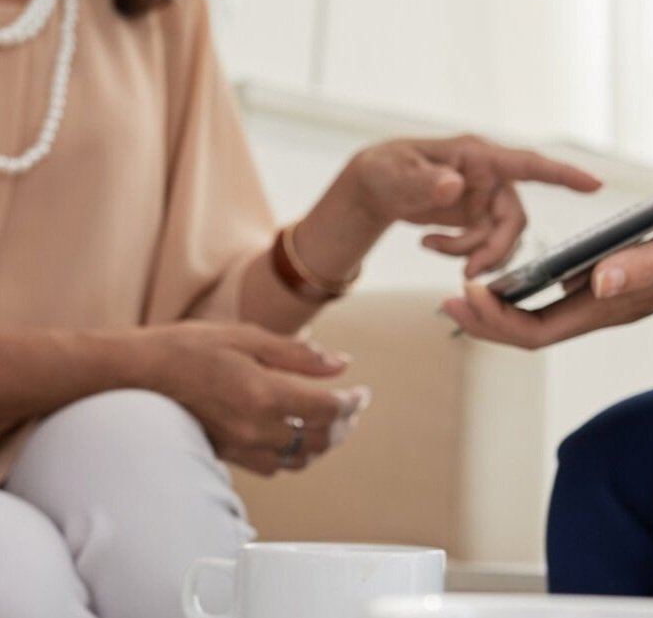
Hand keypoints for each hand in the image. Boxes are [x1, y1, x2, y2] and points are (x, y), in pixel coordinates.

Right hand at [137, 322, 369, 475]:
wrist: (139, 374)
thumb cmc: (191, 346)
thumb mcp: (249, 337)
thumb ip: (299, 354)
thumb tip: (341, 364)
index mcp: (264, 393)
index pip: (328, 409)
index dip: (353, 403)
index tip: (362, 392)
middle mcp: (256, 427)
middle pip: (320, 438)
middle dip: (345, 423)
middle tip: (353, 405)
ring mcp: (240, 446)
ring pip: (300, 459)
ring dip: (324, 442)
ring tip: (332, 421)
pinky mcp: (227, 454)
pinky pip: (274, 466)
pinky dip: (295, 454)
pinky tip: (296, 434)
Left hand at [352, 135, 601, 276]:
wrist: (374, 189)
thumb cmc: (385, 170)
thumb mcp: (396, 175)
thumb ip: (424, 181)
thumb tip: (455, 185)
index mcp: (477, 156)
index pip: (527, 164)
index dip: (562, 174)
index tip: (594, 185)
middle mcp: (489, 177)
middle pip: (514, 219)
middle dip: (495, 249)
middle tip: (468, 272)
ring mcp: (484, 200)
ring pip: (501, 238)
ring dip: (474, 253)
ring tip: (434, 247)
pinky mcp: (477, 219)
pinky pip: (484, 245)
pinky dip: (461, 253)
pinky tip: (430, 244)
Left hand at [440, 202, 652, 347]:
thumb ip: (645, 266)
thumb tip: (596, 284)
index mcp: (614, 305)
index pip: (540, 331)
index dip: (497, 322)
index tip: (462, 294)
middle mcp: (604, 305)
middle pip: (531, 329)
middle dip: (485, 321)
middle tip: (443, 301)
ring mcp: (605, 293)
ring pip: (539, 314)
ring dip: (498, 307)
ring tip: (462, 290)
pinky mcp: (608, 275)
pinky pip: (554, 293)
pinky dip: (523, 288)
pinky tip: (508, 273)